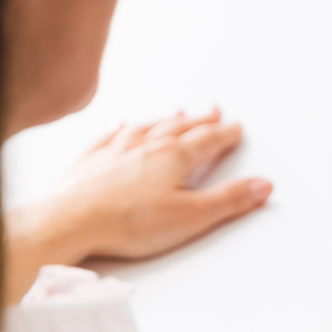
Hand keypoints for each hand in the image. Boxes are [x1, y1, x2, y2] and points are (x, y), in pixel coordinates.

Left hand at [4, 108, 270, 301]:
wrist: (70, 221)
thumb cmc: (127, 221)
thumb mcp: (192, 217)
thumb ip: (229, 200)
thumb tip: (261, 186)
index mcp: (175, 157)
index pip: (209, 140)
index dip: (226, 134)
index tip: (236, 128)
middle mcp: (146, 145)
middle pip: (181, 127)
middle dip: (201, 119)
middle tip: (214, 110)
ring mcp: (116, 150)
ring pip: (148, 127)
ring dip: (166, 119)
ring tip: (177, 112)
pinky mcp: (90, 160)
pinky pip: (110, 136)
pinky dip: (121, 129)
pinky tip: (122, 125)